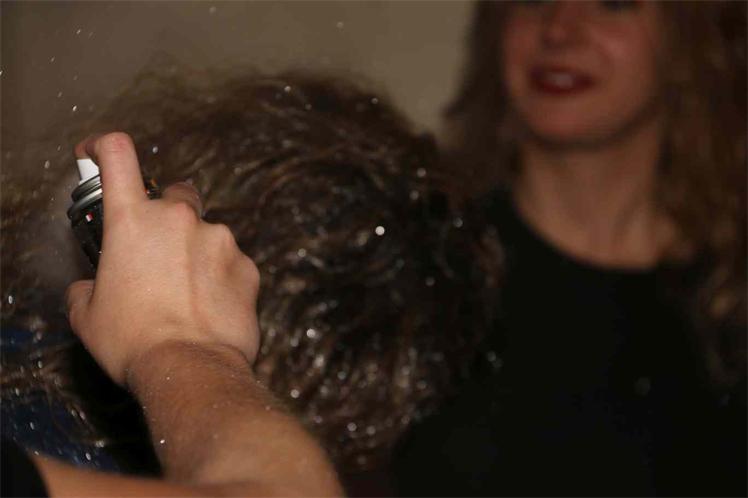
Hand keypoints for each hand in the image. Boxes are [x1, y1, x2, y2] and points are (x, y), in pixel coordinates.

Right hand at [65, 132, 259, 385]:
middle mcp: (179, 219)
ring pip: (207, 232)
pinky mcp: (249, 265)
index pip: (117, 155)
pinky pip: (232, 261)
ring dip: (196, 252)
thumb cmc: (133, 342)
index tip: (98, 154)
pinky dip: (221, 276)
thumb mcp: (87, 316)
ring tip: (186, 295)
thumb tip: (92, 288)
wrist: (191, 369)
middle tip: (158, 252)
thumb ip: (88, 286)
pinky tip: (211, 307)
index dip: (104, 147)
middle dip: (168, 215)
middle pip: (176, 194)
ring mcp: (220, 239)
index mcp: (132, 221)